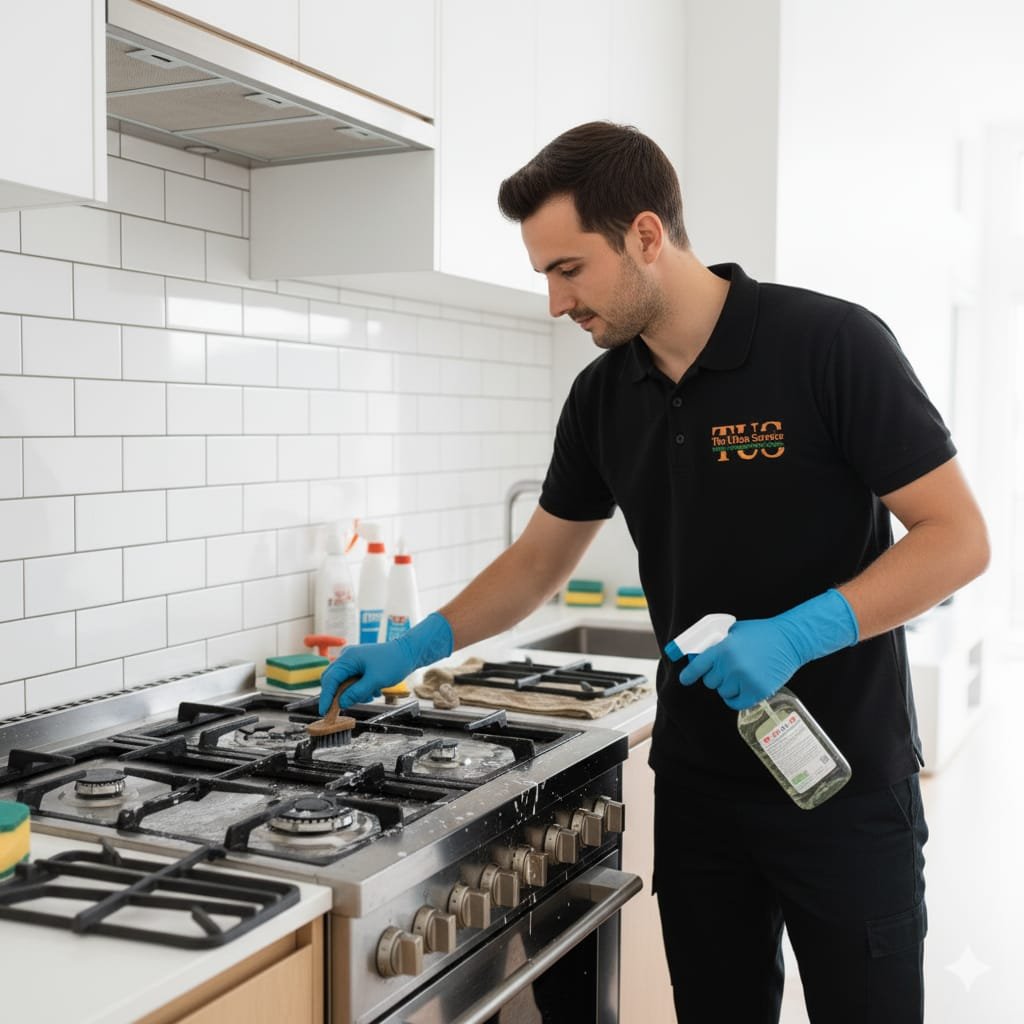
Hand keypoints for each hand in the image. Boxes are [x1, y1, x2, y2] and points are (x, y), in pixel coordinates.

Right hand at [318, 611, 452, 713]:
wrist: (408, 652)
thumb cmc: (394, 662)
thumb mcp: (375, 681)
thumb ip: (356, 692)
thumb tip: (341, 702)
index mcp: (348, 658)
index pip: (330, 680)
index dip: (326, 697)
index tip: (325, 712)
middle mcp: (347, 658)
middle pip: (333, 681)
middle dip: (340, 695)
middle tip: (345, 708)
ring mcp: (353, 661)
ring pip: (344, 683)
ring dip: (354, 693)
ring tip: (371, 694)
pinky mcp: (359, 665)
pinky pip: (352, 680)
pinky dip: (360, 689)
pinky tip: (374, 690)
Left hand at [678, 589, 858, 709]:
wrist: (790, 640)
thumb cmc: (762, 634)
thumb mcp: (734, 632)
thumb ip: (717, 644)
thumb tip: (698, 656)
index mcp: (723, 648)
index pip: (698, 666)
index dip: (689, 674)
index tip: (685, 680)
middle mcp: (731, 665)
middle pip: (710, 682)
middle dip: (716, 676)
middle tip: (728, 669)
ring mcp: (745, 679)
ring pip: (723, 692)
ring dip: (728, 686)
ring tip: (741, 674)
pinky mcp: (757, 691)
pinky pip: (736, 702)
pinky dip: (736, 698)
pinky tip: (741, 689)